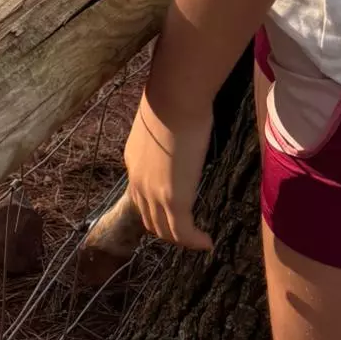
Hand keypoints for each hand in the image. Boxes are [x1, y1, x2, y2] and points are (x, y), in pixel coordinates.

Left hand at [122, 95, 213, 250]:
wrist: (175, 98)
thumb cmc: (173, 98)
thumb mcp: (160, 121)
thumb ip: (164, 136)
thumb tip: (179, 132)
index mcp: (133, 160)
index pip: (141, 194)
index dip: (157, 205)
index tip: (176, 207)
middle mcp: (137, 180)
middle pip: (149, 217)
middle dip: (167, 228)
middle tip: (188, 231)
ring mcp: (152, 192)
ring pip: (164, 230)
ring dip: (181, 239)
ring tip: (198, 240)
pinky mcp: (172, 200)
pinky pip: (183, 232)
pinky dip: (194, 242)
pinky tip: (208, 242)